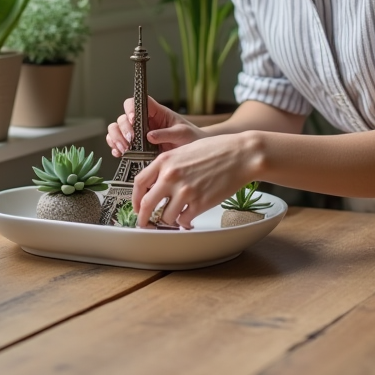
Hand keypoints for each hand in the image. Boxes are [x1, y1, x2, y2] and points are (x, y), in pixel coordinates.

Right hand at [106, 96, 203, 157]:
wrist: (192, 154)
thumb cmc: (190, 138)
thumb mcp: (182, 133)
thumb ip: (167, 134)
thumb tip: (150, 136)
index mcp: (155, 112)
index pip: (137, 102)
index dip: (131, 108)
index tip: (133, 119)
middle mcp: (143, 121)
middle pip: (123, 117)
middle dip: (123, 128)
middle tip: (131, 140)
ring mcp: (137, 134)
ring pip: (116, 129)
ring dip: (116, 138)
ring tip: (124, 149)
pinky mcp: (134, 147)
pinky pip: (117, 144)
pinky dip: (115, 148)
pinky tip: (119, 154)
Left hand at [132, 132, 259, 229]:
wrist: (240, 155)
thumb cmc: (216, 150)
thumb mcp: (184, 151)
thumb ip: (168, 165)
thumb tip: (156, 184)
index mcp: (164, 161)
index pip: (139, 183)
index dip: (135, 198)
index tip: (137, 206)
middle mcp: (170, 176)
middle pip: (146, 204)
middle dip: (143, 218)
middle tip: (145, 223)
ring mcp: (184, 191)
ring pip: (165, 217)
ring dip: (168, 221)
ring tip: (175, 218)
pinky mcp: (199, 203)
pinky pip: (183, 221)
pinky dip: (184, 223)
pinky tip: (189, 220)